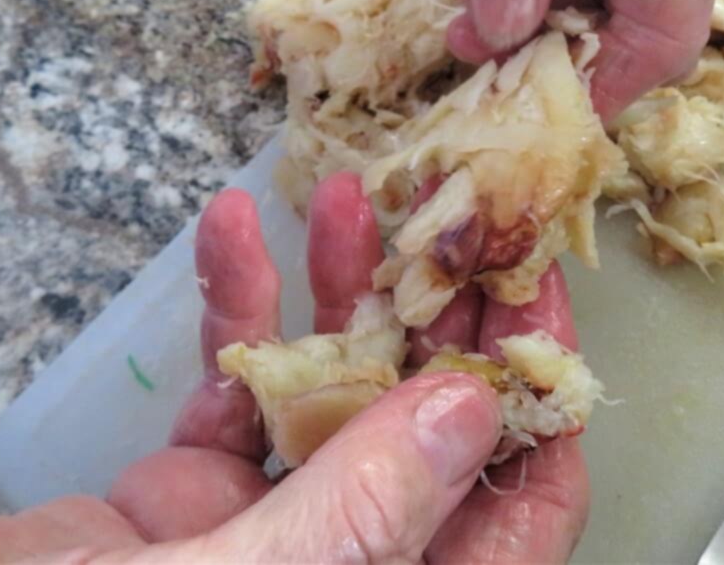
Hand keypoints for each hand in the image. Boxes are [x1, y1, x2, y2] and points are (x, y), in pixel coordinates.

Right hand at [0, 174, 587, 563]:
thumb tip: (472, 406)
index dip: (539, 396)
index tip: (534, 286)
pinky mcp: (184, 495)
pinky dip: (237, 311)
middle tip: (450, 210)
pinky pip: (233, 387)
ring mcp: (265, 530)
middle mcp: (349, 564)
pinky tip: (230, 231)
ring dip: (342, 292)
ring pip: (334, 392)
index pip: (520, 509)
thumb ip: (369, 506)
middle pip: (432, 430)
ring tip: (350, 196)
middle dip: (440, 313)